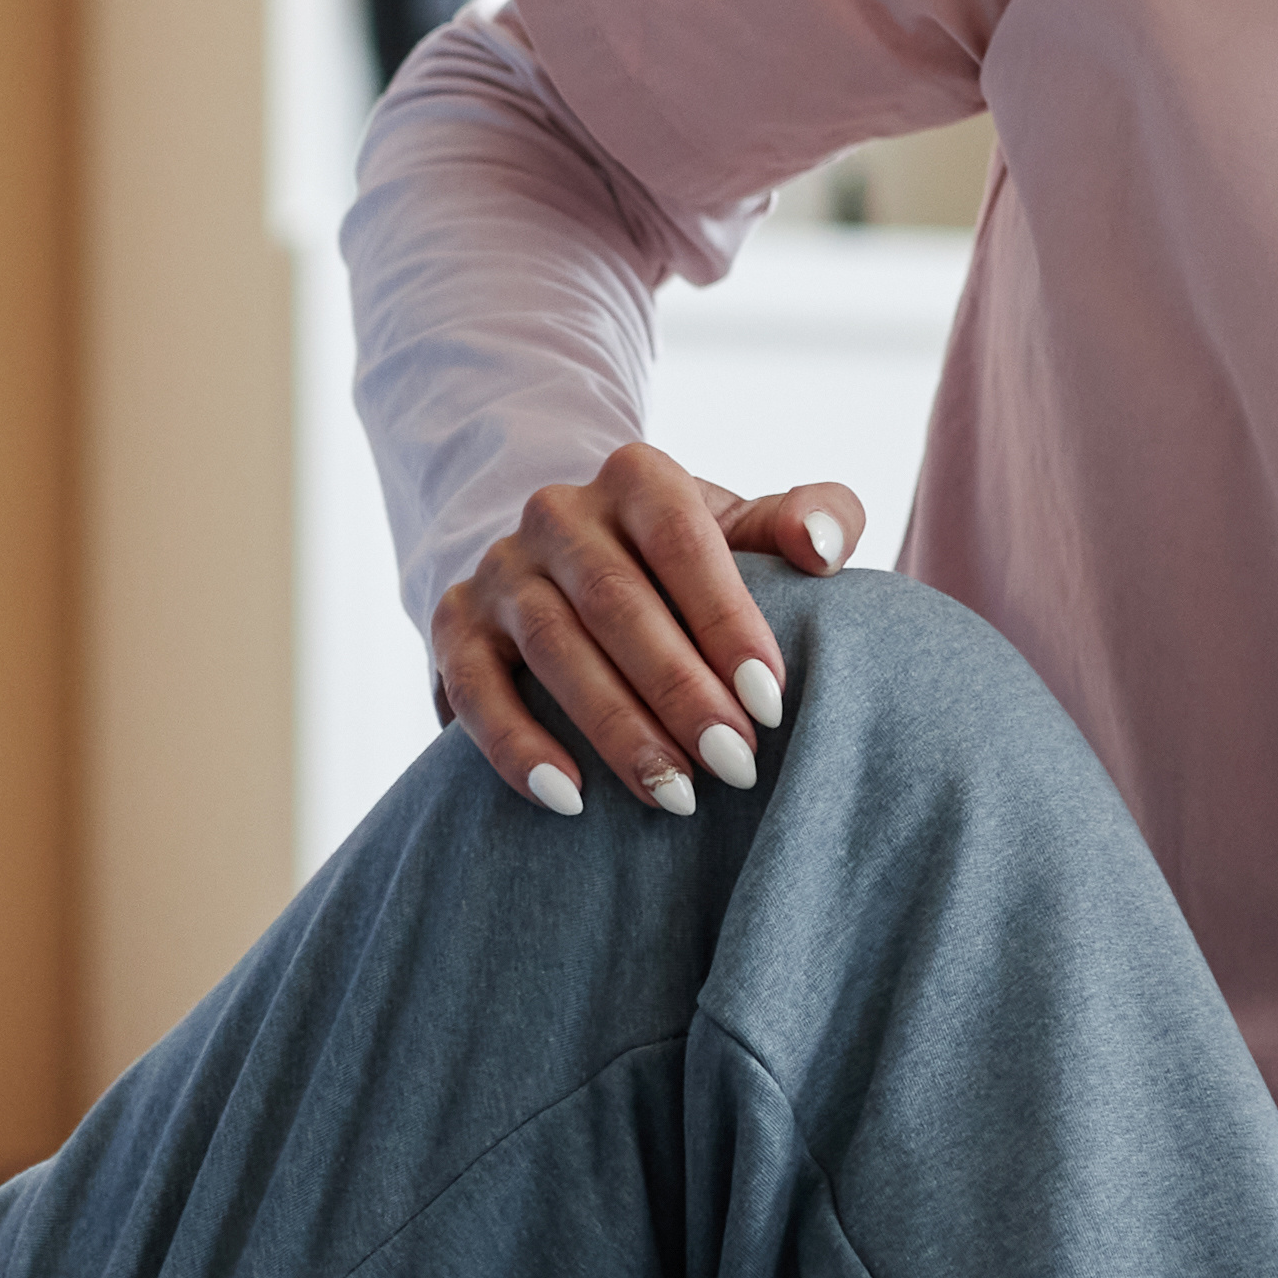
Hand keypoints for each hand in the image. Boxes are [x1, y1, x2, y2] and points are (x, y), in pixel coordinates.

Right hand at [431, 443, 859, 819]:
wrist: (570, 570)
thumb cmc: (685, 565)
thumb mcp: (748, 531)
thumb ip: (813, 518)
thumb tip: (822, 546)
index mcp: (638, 477)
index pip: (681, 540)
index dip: (726, 621)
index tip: (771, 703)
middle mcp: (558, 513)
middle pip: (617, 602)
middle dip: (679, 691)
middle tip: (734, 766)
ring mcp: (500, 569)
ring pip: (552, 647)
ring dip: (615, 728)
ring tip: (675, 796)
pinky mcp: (455, 626)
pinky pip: (474, 688)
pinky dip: (517, 747)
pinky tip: (570, 799)